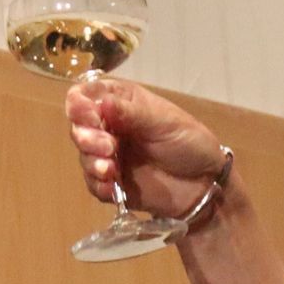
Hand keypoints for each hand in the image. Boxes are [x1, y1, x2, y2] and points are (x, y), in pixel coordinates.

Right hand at [66, 78, 225, 220]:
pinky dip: (98, 185)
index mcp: (120, 102)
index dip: (80, 106)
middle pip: (78, 127)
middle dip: (87, 138)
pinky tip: (112, 188)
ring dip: (92, 162)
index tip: (92, 118)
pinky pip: (92, 184)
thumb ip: (131, 113)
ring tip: (111, 170)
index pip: (84, 96)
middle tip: (108, 147)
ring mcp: (108, 155)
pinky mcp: (111, 183)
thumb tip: (103, 102)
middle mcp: (109, 126)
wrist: (204, 185)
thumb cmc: (188, 143)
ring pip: (83, 156)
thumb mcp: (164, 122)